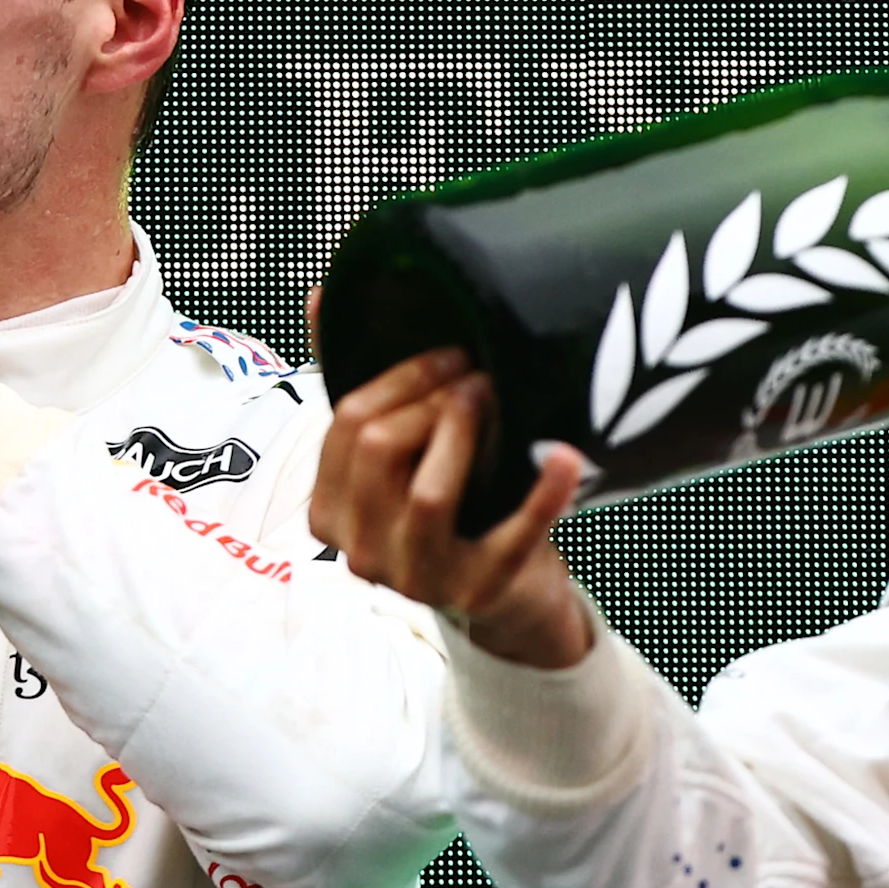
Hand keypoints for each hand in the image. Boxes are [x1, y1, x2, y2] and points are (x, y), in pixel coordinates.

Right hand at [308, 350, 593, 669]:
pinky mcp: (479, 591)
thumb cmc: (449, 505)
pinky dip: (544, 494)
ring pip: (429, 493)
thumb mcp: (396, 453)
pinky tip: (568, 456)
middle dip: (432, 397)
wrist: (507, 591)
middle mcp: (362, 552)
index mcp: (330, 512)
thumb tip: (321, 296)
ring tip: (498, 397)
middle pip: (381, 448)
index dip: (400, 378)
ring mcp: (417, 579)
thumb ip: (357, 385)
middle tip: (476, 376)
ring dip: (468, 431)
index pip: (348, 425)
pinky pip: (512, 536)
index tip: (448, 357)